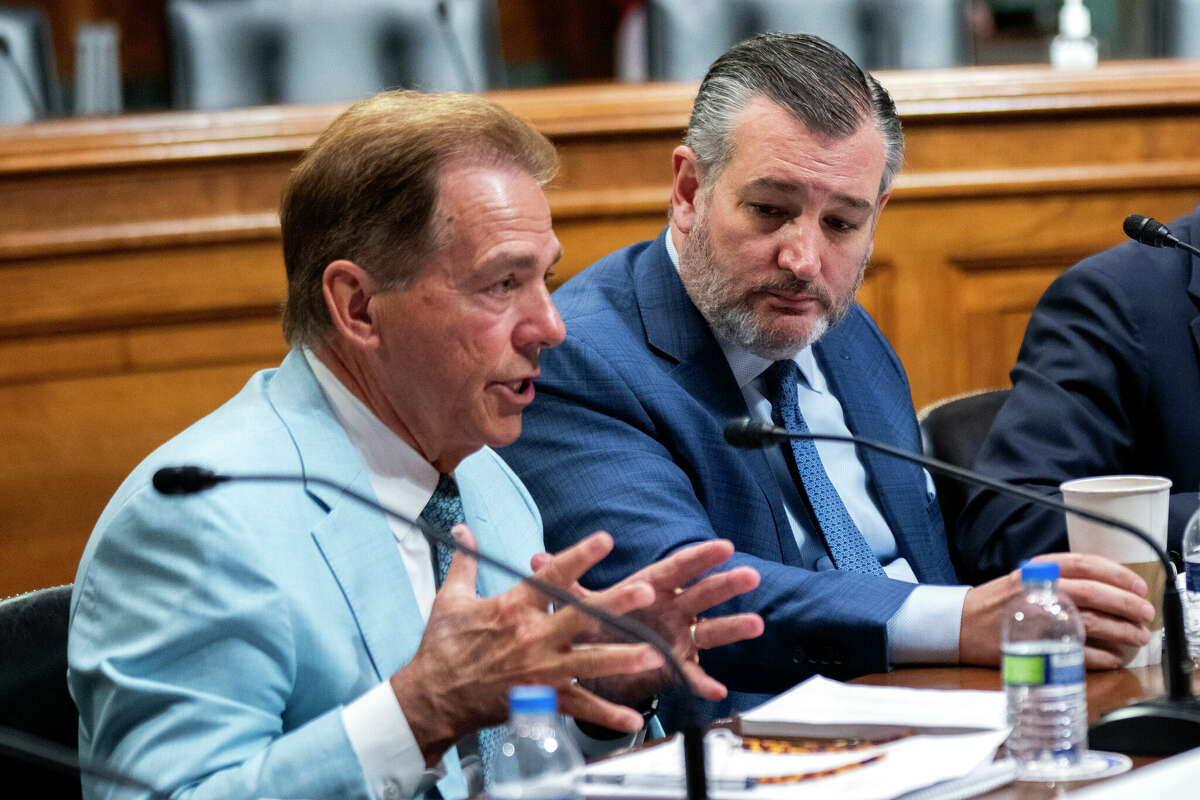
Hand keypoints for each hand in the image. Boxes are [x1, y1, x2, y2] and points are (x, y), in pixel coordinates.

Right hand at [390, 526, 663, 764]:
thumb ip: (465, 561)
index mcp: (513, 607)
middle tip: (647, 591)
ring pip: (589, 663)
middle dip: (616, 604)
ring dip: (623, 658)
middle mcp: (532, 636)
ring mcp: (540, 670)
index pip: (551, 576)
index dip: (579, 556)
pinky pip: (580, 707)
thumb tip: (462, 528)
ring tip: (654, 653)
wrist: (433, 697)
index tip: (605, 540)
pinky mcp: (542, 699)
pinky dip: (606, 715)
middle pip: (581, 617)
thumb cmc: (443, 646)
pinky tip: (632, 717)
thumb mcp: (451, 598)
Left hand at [532, 538, 762, 705]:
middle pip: (702, 594)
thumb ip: (565, 583)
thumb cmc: (599, 622)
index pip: (677, 569)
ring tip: (755, 623)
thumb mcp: (582, 603)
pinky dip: (703, 681)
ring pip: (710, 630)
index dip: (699, 557)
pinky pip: (693, 674)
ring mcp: (679, 637)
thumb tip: (535, 560)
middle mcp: (671, 610)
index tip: (724, 546)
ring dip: (732, 626)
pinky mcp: (677, 664)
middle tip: (748, 574)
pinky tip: (717, 688)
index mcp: (651, 589)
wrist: (601, 660)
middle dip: (725, 584)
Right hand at [959, 553, 1153, 667]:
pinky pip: (1077, 651)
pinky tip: (1113, 658)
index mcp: (1039, 570)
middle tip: (1145, 614)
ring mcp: (1039, 617)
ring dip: (1121, 631)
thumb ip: (1060, 580)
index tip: (1138, 585)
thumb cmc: (998, 602)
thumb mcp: (1026, 578)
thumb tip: (1106, 591)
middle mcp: (1040, 589)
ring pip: (1091, 622)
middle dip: (1126, 604)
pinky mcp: (1036, 645)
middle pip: (1094, 593)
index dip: (1117, 574)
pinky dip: (1101, 656)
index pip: (1085, 564)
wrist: (961, 624)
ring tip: (1137, 637)